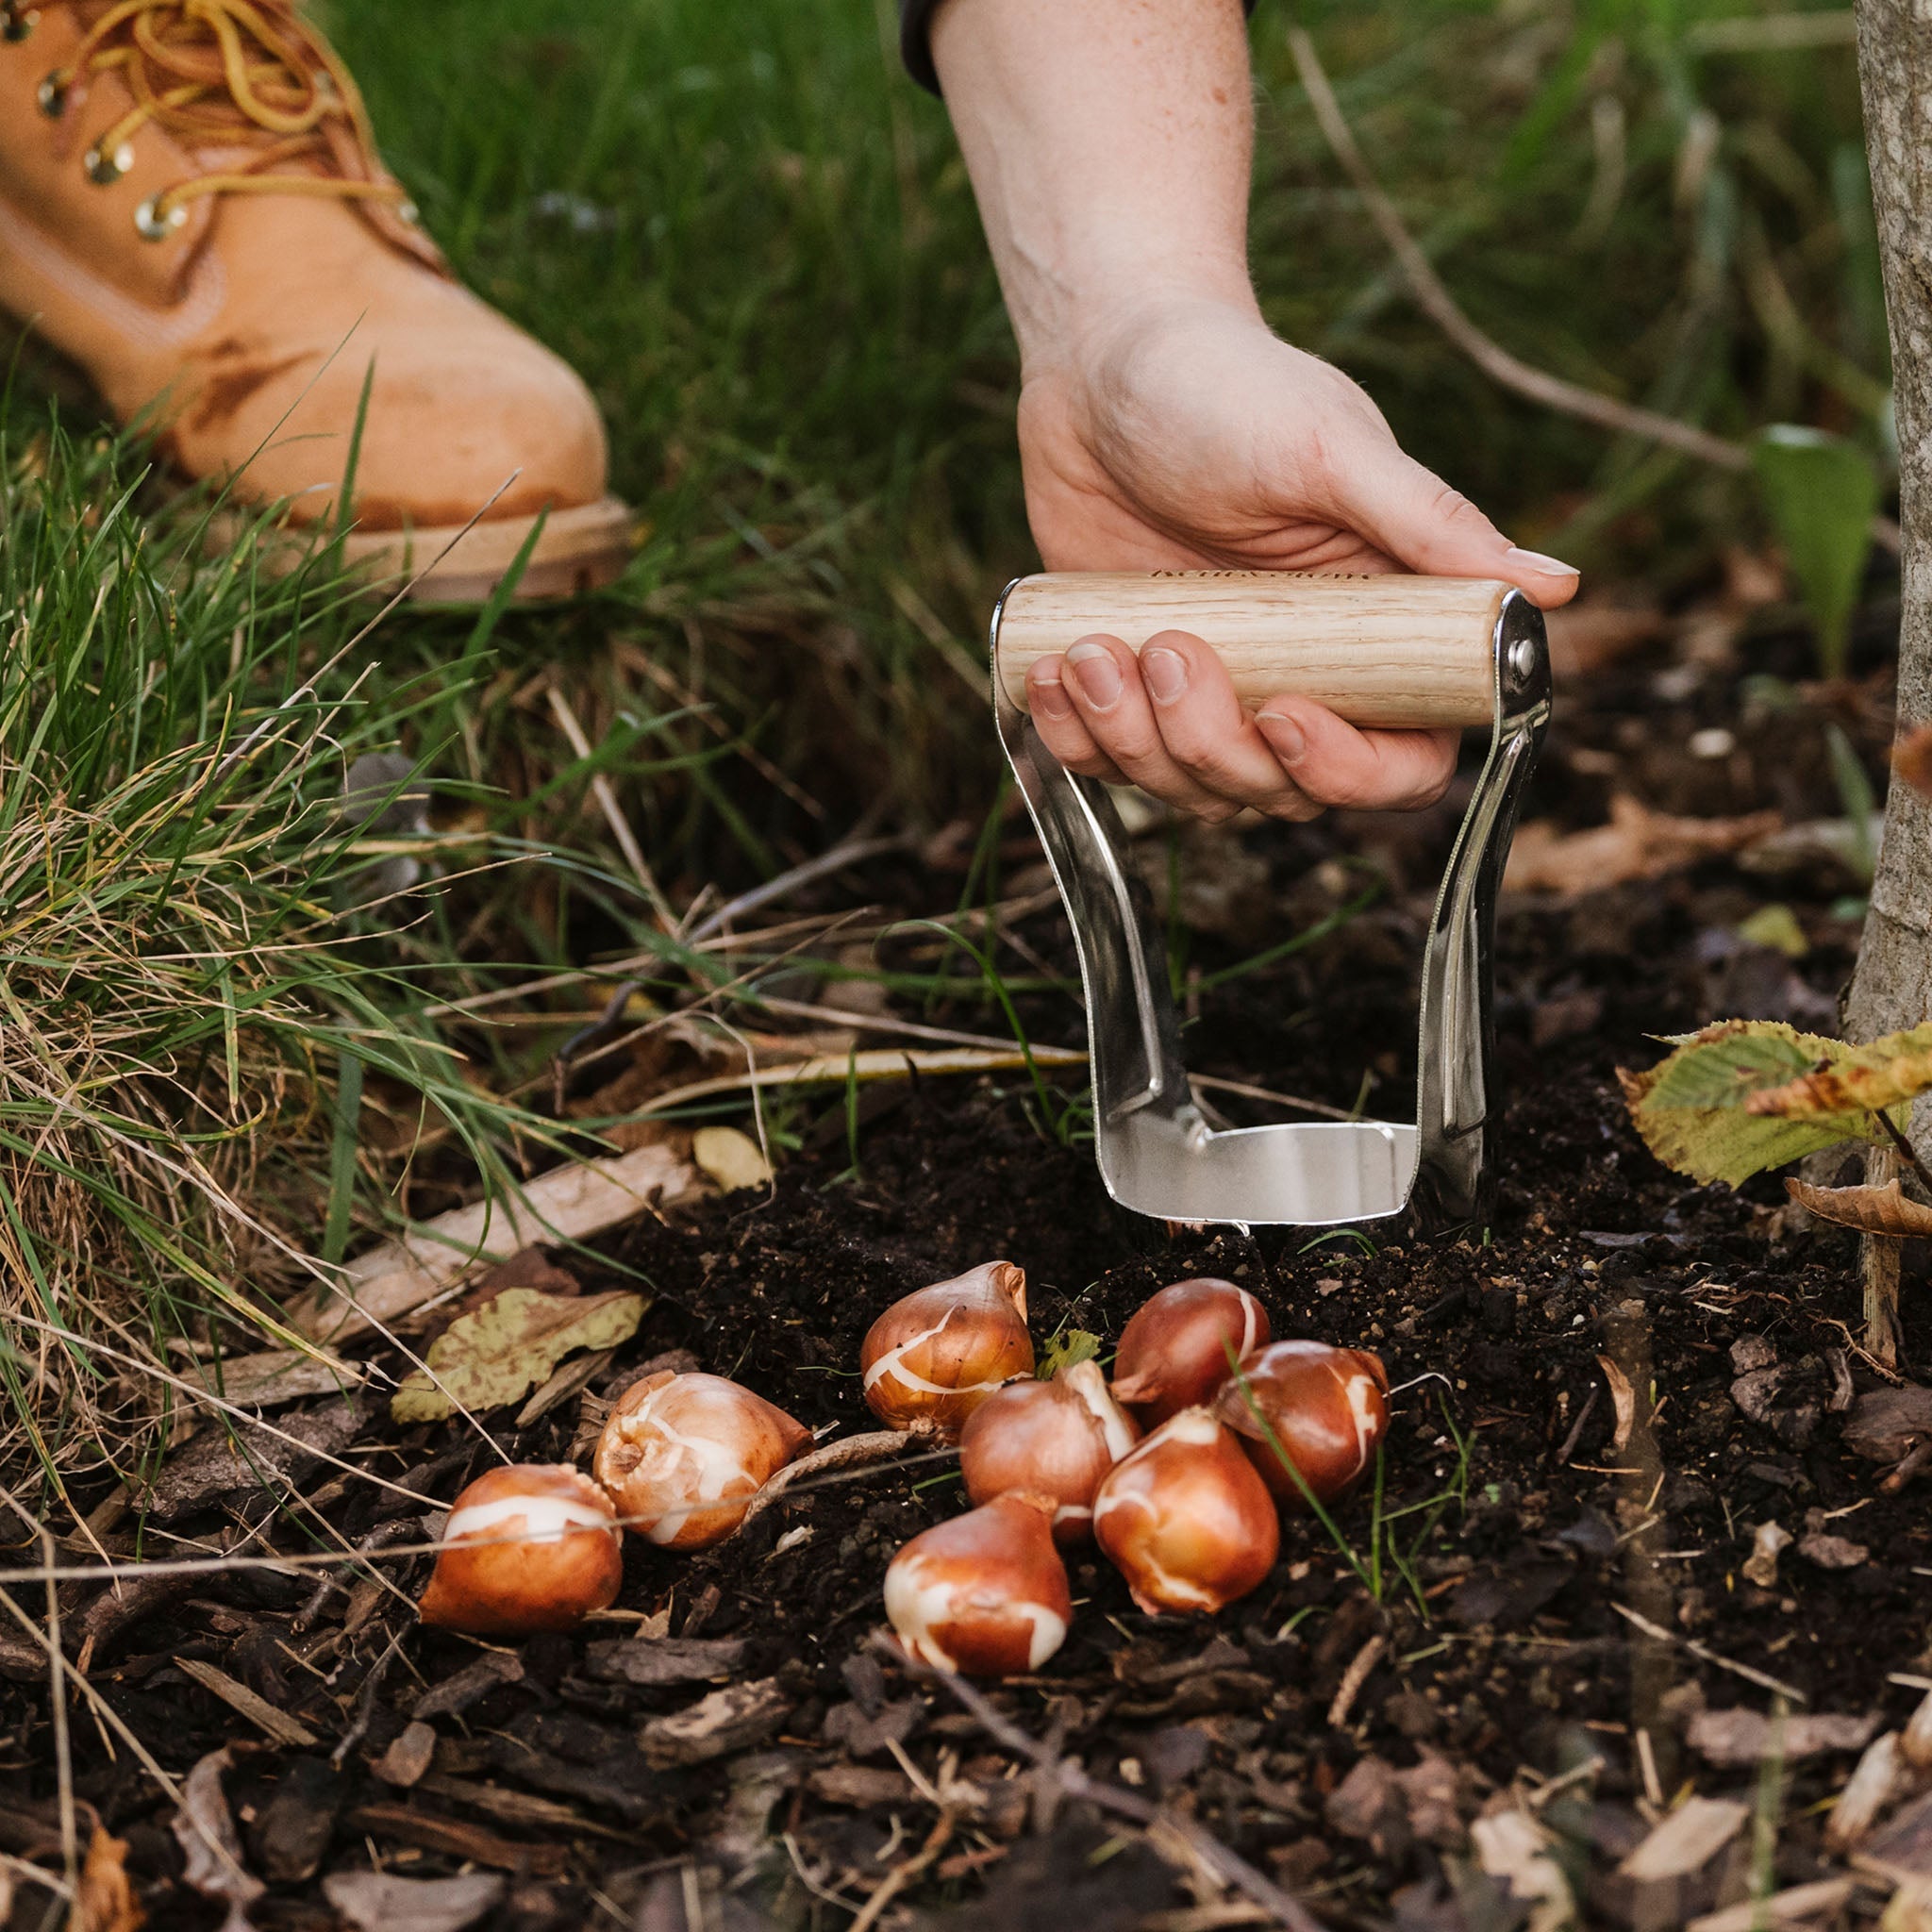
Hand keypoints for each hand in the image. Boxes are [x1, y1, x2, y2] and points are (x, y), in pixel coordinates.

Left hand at [1013, 298, 1579, 821]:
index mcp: (1375, 633)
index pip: (1397, 764)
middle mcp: (1301, 675)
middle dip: (1210, 746)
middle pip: (1280, 793)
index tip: (1281, 714)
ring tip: (1090, 650)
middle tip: (1166, 647)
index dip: (1346, 772)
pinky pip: (1108, 762)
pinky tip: (1048, 672)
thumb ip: (1431, 526)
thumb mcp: (1331, 449)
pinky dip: (1074, 737)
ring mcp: (1211, 688)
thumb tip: (1560, 589)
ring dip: (1132, 743)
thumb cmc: (1227, 385)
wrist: (1101, 359)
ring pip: (1190, 790)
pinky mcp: (1129, 687)